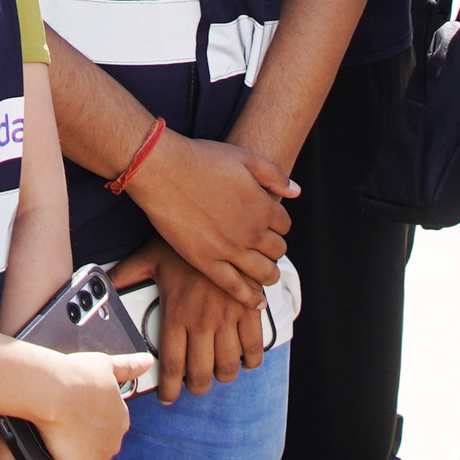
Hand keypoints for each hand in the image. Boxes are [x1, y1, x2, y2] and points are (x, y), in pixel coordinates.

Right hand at [16, 347, 151, 459]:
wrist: (56, 391)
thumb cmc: (76, 375)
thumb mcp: (105, 364)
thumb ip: (128, 366)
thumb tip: (148, 361)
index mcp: (120, 418)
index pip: (102, 428)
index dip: (84, 422)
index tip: (71, 413)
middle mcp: (116, 441)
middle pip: (93, 447)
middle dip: (77, 440)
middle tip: (61, 423)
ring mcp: (102, 458)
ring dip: (68, 453)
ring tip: (55, 434)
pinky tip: (50, 446)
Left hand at [110, 240, 265, 401]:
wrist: (218, 220)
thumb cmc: (180, 240)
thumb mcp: (148, 257)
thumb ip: (125, 275)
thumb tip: (102, 282)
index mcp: (177, 314)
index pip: (171, 364)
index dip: (169, 388)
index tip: (166, 397)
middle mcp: (202, 322)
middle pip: (201, 373)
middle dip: (197, 388)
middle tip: (194, 388)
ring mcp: (228, 317)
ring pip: (228, 365)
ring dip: (223, 377)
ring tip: (218, 375)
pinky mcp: (249, 309)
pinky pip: (254, 345)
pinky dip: (250, 360)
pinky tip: (244, 361)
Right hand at [113, 134, 288, 301]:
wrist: (164, 171)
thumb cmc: (201, 160)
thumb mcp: (245, 158)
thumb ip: (274, 175)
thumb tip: (295, 191)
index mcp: (262, 206)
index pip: (284, 225)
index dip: (278, 224)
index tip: (269, 225)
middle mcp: (251, 231)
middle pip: (277, 250)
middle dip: (274, 248)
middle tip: (264, 247)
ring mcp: (229, 250)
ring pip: (264, 272)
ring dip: (269, 274)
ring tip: (265, 273)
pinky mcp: (207, 262)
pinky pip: (235, 287)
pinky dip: (250, 297)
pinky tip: (257, 301)